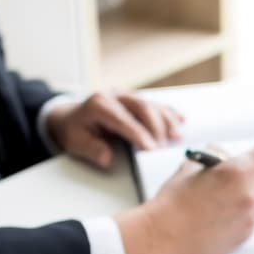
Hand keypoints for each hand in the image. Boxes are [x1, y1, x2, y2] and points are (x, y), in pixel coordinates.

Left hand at [45, 91, 184, 168]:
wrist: (73, 118)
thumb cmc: (76, 131)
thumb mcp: (76, 142)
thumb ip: (91, 149)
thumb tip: (107, 158)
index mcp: (99, 104)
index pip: (122, 118)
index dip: (138, 133)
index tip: (151, 148)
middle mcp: (116, 95)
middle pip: (142, 107)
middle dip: (156, 127)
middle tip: (164, 148)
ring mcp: (128, 96)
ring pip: (152, 104)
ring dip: (167, 120)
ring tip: (177, 137)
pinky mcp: (137, 100)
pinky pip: (157, 104)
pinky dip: (169, 113)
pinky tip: (181, 120)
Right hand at [115, 144, 253, 253]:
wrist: (163, 236)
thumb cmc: (173, 202)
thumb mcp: (191, 166)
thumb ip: (215, 156)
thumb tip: (223, 155)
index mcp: (238, 172)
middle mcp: (250, 194)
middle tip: (239, 178)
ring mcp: (249, 217)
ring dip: (250, 196)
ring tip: (224, 199)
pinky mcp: (245, 235)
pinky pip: (252, 218)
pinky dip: (242, 214)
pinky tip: (221, 215)